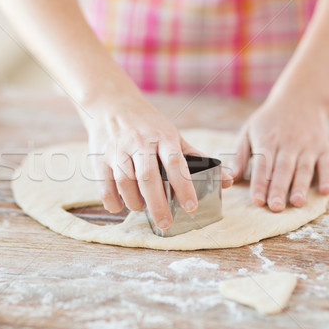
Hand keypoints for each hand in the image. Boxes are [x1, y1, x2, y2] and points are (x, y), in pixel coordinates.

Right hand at [85, 94, 232, 228]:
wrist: (112, 104)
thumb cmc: (149, 125)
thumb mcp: (173, 136)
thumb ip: (198, 158)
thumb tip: (229, 180)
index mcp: (162, 136)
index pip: (175, 162)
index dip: (184, 186)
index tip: (191, 207)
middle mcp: (139, 142)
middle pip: (148, 177)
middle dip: (158, 204)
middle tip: (167, 224)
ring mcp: (117, 150)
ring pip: (126, 182)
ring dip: (135, 202)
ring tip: (143, 209)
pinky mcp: (99, 158)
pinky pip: (105, 186)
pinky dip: (113, 202)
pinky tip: (121, 206)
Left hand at [231, 96, 328, 211]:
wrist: (301, 98)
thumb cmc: (269, 120)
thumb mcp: (249, 130)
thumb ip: (241, 155)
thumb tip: (232, 177)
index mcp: (267, 140)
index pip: (263, 165)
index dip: (260, 184)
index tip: (257, 201)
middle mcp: (288, 144)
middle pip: (283, 169)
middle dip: (279, 189)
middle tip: (276, 208)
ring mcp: (308, 146)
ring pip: (304, 168)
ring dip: (301, 186)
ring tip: (297, 203)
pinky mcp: (324, 148)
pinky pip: (326, 164)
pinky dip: (327, 177)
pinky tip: (325, 191)